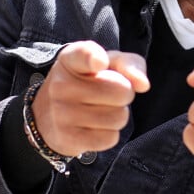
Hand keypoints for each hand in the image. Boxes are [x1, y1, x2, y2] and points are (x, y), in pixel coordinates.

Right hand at [31, 40, 149, 155]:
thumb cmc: (90, 81)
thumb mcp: (108, 63)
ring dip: (118, 115)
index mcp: (71, 58)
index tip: (100, 62)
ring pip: (118, 117)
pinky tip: (94, 127)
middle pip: (122, 91)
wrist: (50, 114)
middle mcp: (61, 84)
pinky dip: (110, 134)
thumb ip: (130, 64)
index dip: (94, 58)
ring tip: (101, 109)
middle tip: (110, 94)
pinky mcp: (67, 138)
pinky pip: (110, 138)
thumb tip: (143, 84)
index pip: (83, 55)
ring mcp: (61, 113)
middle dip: (125, 94)